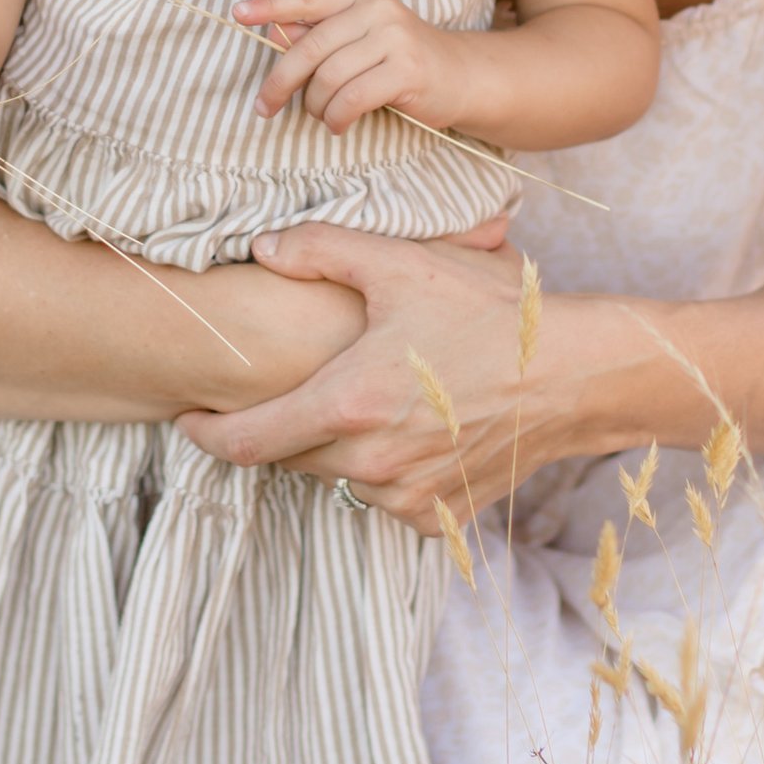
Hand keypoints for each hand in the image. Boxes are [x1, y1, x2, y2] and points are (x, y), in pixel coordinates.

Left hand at [177, 221, 583, 529]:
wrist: (576, 375)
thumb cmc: (492, 314)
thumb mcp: (405, 265)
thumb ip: (323, 249)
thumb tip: (262, 248)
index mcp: (347, 404)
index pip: (244, 442)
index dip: (204, 435)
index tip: (187, 420)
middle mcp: (369, 463)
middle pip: (287, 458)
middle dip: (276, 427)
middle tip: (284, 389)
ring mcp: (404, 496)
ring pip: (334, 479)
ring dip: (329, 448)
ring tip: (356, 402)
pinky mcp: (437, 516)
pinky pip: (383, 497)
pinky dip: (379, 470)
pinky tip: (404, 428)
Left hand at [236, 0, 469, 137]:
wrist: (461, 76)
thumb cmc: (400, 60)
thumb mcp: (361, 38)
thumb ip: (321, 34)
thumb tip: (272, 31)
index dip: (270, 5)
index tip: (237, 14)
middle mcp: (376, 9)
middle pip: (309, 48)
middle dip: (280, 82)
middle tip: (264, 106)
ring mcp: (394, 38)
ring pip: (328, 78)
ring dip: (315, 106)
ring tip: (322, 115)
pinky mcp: (406, 71)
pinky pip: (351, 99)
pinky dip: (336, 118)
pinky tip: (339, 124)